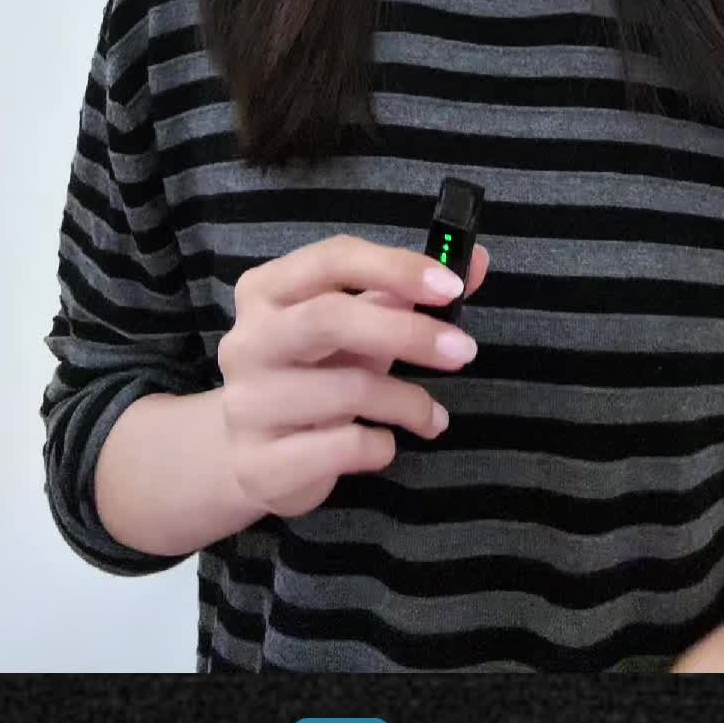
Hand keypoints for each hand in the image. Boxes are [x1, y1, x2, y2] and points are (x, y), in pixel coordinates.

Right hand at [217, 233, 488, 519]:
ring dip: (408, 401)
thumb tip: (478, 262)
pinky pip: (342, 446)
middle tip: (463, 351)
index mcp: (266, 291)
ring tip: (432, 417)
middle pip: (330, 318)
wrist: (250, 458)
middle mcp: (246, 341)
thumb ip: (408, 294)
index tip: (452, 287)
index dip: (396, 267)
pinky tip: (384, 445)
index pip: (333, 259)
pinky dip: (380, 445)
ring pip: (346, 389)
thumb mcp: (357, 327)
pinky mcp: (258, 463)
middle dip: (409, 333)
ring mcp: (245, 404)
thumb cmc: (313, 375)